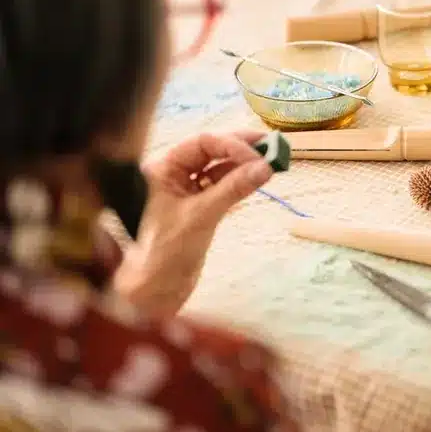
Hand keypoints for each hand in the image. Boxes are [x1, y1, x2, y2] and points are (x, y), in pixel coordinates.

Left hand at [115, 131, 272, 315]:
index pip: (202, 143)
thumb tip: (266, 167)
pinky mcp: (200, 204)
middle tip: (272, 146)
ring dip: (244, 163)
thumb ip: (234, 189)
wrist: (156, 288)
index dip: (232, 145)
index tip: (258, 157)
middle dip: (241, 148)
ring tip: (270, 161)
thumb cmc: (166, 251)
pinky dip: (241, 180)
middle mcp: (174, 173)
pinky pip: (224, 184)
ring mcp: (187, 189)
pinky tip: (257, 178)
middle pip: (212, 149)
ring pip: (220, 166)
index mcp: (163, 168)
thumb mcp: (202, 216)